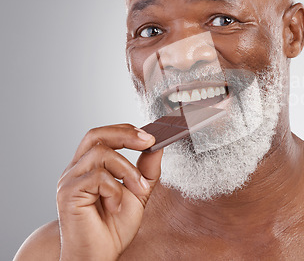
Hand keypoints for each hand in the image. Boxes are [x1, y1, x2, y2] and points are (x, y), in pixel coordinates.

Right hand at [56, 124, 162, 260]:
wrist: (100, 255)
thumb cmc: (114, 227)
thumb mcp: (139, 192)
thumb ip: (146, 170)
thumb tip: (158, 146)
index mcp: (89, 166)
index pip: (102, 135)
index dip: (125, 131)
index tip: (150, 136)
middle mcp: (76, 169)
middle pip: (96, 135)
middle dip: (125, 134)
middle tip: (149, 142)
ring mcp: (69, 180)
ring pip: (101, 153)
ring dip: (127, 170)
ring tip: (137, 190)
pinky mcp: (68, 193)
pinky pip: (98, 177)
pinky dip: (115, 190)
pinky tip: (116, 206)